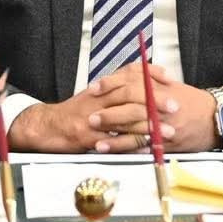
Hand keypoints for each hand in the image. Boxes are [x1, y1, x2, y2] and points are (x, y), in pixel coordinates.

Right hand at [8, 65, 173, 153]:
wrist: (47, 127)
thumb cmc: (74, 112)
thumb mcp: (94, 96)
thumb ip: (115, 89)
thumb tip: (141, 86)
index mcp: (102, 87)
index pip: (129, 72)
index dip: (149, 72)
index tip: (169, 77)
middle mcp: (99, 98)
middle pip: (130, 93)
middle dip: (155, 99)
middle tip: (175, 105)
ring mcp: (93, 118)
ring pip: (125, 118)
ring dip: (149, 124)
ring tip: (168, 130)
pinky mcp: (88, 137)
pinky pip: (114, 141)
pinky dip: (132, 145)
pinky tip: (147, 149)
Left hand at [89, 67, 220, 153]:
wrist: (215, 118)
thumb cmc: (191, 101)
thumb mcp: (169, 85)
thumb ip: (147, 79)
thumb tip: (124, 76)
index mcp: (159, 89)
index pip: (130, 83)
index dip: (110, 85)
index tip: (94, 88)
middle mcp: (161, 108)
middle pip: (130, 109)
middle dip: (108, 115)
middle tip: (91, 117)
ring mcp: (164, 127)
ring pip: (136, 133)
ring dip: (115, 139)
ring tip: (97, 142)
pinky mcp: (168, 144)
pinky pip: (147, 149)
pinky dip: (131, 152)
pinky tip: (118, 155)